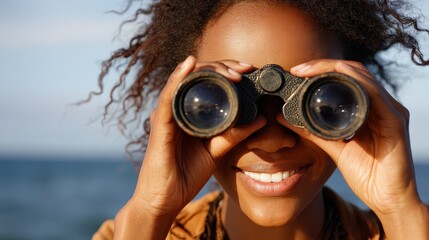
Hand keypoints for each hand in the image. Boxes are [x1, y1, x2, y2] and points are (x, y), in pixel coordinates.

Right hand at [113, 56, 264, 238]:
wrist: (165, 200)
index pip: (206, 82)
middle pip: (197, 76)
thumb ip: (234, 135)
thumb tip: (261, 119)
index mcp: (189, 113)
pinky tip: (190, 64)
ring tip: (230, 68)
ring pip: (185, 81)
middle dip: (222, 68)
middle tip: (245, 69)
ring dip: (208, 69)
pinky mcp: (159, 124)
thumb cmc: (185, 175)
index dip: (227, 71)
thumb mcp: (217, 151)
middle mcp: (176, 109)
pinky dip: (178, 78)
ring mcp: (166, 114)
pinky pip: (168, 96)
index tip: (249, 70)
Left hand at [288, 59, 427, 237]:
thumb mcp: (332, 147)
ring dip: (334, 69)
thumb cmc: (366, 174)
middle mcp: (381, 105)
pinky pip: (376, 95)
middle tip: (298, 69)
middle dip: (323, 66)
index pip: (346, 78)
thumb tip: (284, 116)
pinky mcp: (395, 121)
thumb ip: (311, 131)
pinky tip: (336, 81)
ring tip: (308, 72)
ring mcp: (390, 110)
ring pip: (363, 77)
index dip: (321, 70)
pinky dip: (355, 84)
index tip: (296, 72)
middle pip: (353, 72)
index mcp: (368, 108)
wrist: (388, 199)